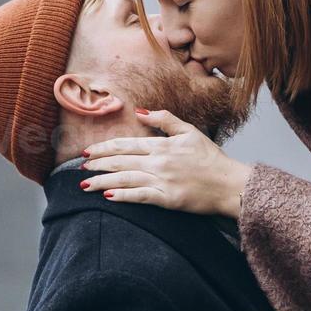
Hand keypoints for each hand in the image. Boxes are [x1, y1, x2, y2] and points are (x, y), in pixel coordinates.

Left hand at [81, 109, 251, 216]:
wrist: (229, 184)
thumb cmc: (211, 159)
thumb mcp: (190, 131)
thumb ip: (165, 119)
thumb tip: (140, 111)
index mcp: (162, 145)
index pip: (126, 144)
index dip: (104, 148)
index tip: (88, 151)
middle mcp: (159, 162)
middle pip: (120, 161)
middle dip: (97, 165)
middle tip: (81, 168)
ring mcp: (162, 181)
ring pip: (125, 179)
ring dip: (102, 181)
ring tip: (85, 185)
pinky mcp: (167, 199)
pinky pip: (139, 196)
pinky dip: (122, 196)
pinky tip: (108, 196)